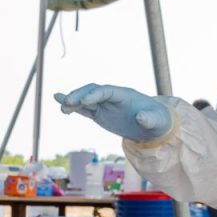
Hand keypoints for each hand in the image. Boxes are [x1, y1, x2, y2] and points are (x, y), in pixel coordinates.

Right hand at [55, 84, 172, 141]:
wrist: (153, 125)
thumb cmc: (156, 120)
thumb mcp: (156, 121)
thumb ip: (149, 118)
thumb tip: (141, 117)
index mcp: (125, 94)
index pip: (107, 91)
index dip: (95, 95)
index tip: (85, 102)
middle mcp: (112, 97)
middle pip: (92, 91)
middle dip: (80, 96)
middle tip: (68, 103)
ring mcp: (104, 104)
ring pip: (85, 99)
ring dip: (72, 101)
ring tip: (61, 107)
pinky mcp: (99, 113)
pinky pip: (83, 109)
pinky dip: (72, 107)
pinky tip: (60, 106)